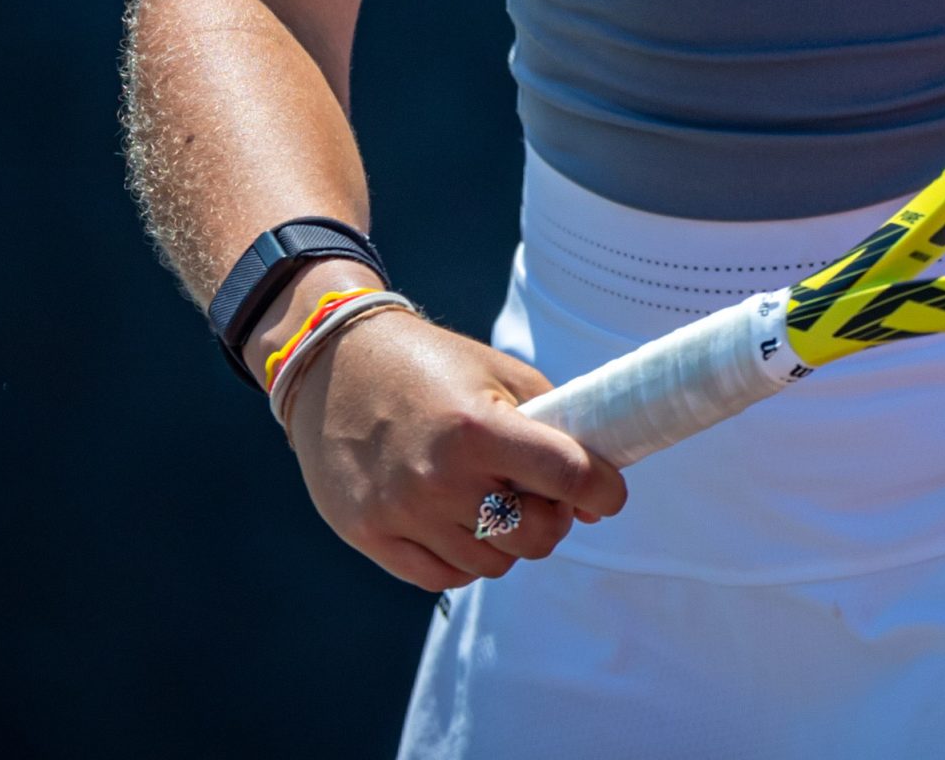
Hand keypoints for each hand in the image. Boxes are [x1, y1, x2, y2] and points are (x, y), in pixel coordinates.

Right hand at [283, 309, 626, 590]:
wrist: (336, 365)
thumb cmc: (431, 365)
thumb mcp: (500, 374)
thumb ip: (555, 429)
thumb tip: (594, 502)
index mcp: (478, 427)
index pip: (567, 476)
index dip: (603, 489)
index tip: (608, 493)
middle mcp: (441, 478)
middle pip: (535, 536)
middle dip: (554, 517)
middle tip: (543, 493)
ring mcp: (403, 514)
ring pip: (493, 563)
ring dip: (508, 538)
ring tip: (495, 497)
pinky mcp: (372, 536)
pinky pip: (444, 578)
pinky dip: (465, 558)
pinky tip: (461, 520)